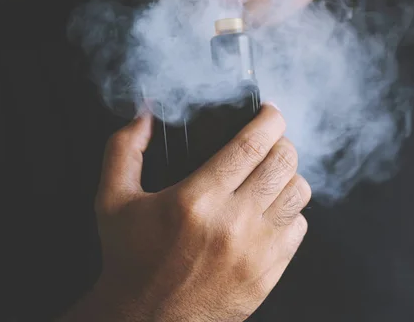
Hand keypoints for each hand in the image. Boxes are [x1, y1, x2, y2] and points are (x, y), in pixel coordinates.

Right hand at [61, 104, 311, 321]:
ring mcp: (256, 250)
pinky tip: (268, 210)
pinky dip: (290, 210)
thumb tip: (144, 115)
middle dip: (282, 141)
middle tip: (269, 141)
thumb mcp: (112, 200)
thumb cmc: (130, 258)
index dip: (269, 120)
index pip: (251, 145)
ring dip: (288, 175)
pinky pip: (300, 226)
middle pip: (283, 163)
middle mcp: (232, 223)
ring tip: (270, 175)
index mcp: (196, 200)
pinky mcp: (269, 272)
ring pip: (299, 192)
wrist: (148, 318)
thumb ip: (123, 150)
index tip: (270, 113)